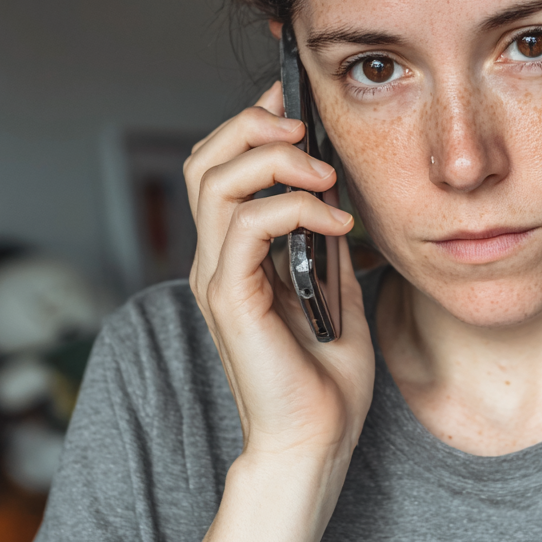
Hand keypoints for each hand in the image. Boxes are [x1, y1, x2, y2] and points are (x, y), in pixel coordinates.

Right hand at [183, 81, 374, 466]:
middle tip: (302, 124)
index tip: (293, 99)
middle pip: (205, 159)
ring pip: (217, 179)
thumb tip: (336, 196)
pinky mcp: (230, 298)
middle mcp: (216, 260)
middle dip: (251, 124)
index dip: (250, 123)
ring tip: (325, 174)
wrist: (316, 442)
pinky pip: (248, 224)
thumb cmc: (325, 376)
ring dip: (276, 159)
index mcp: (236, 255)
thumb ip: (325, 242)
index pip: (221, 167)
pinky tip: (337, 221)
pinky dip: (296, 206)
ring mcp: (218, 277)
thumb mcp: (334, 288)